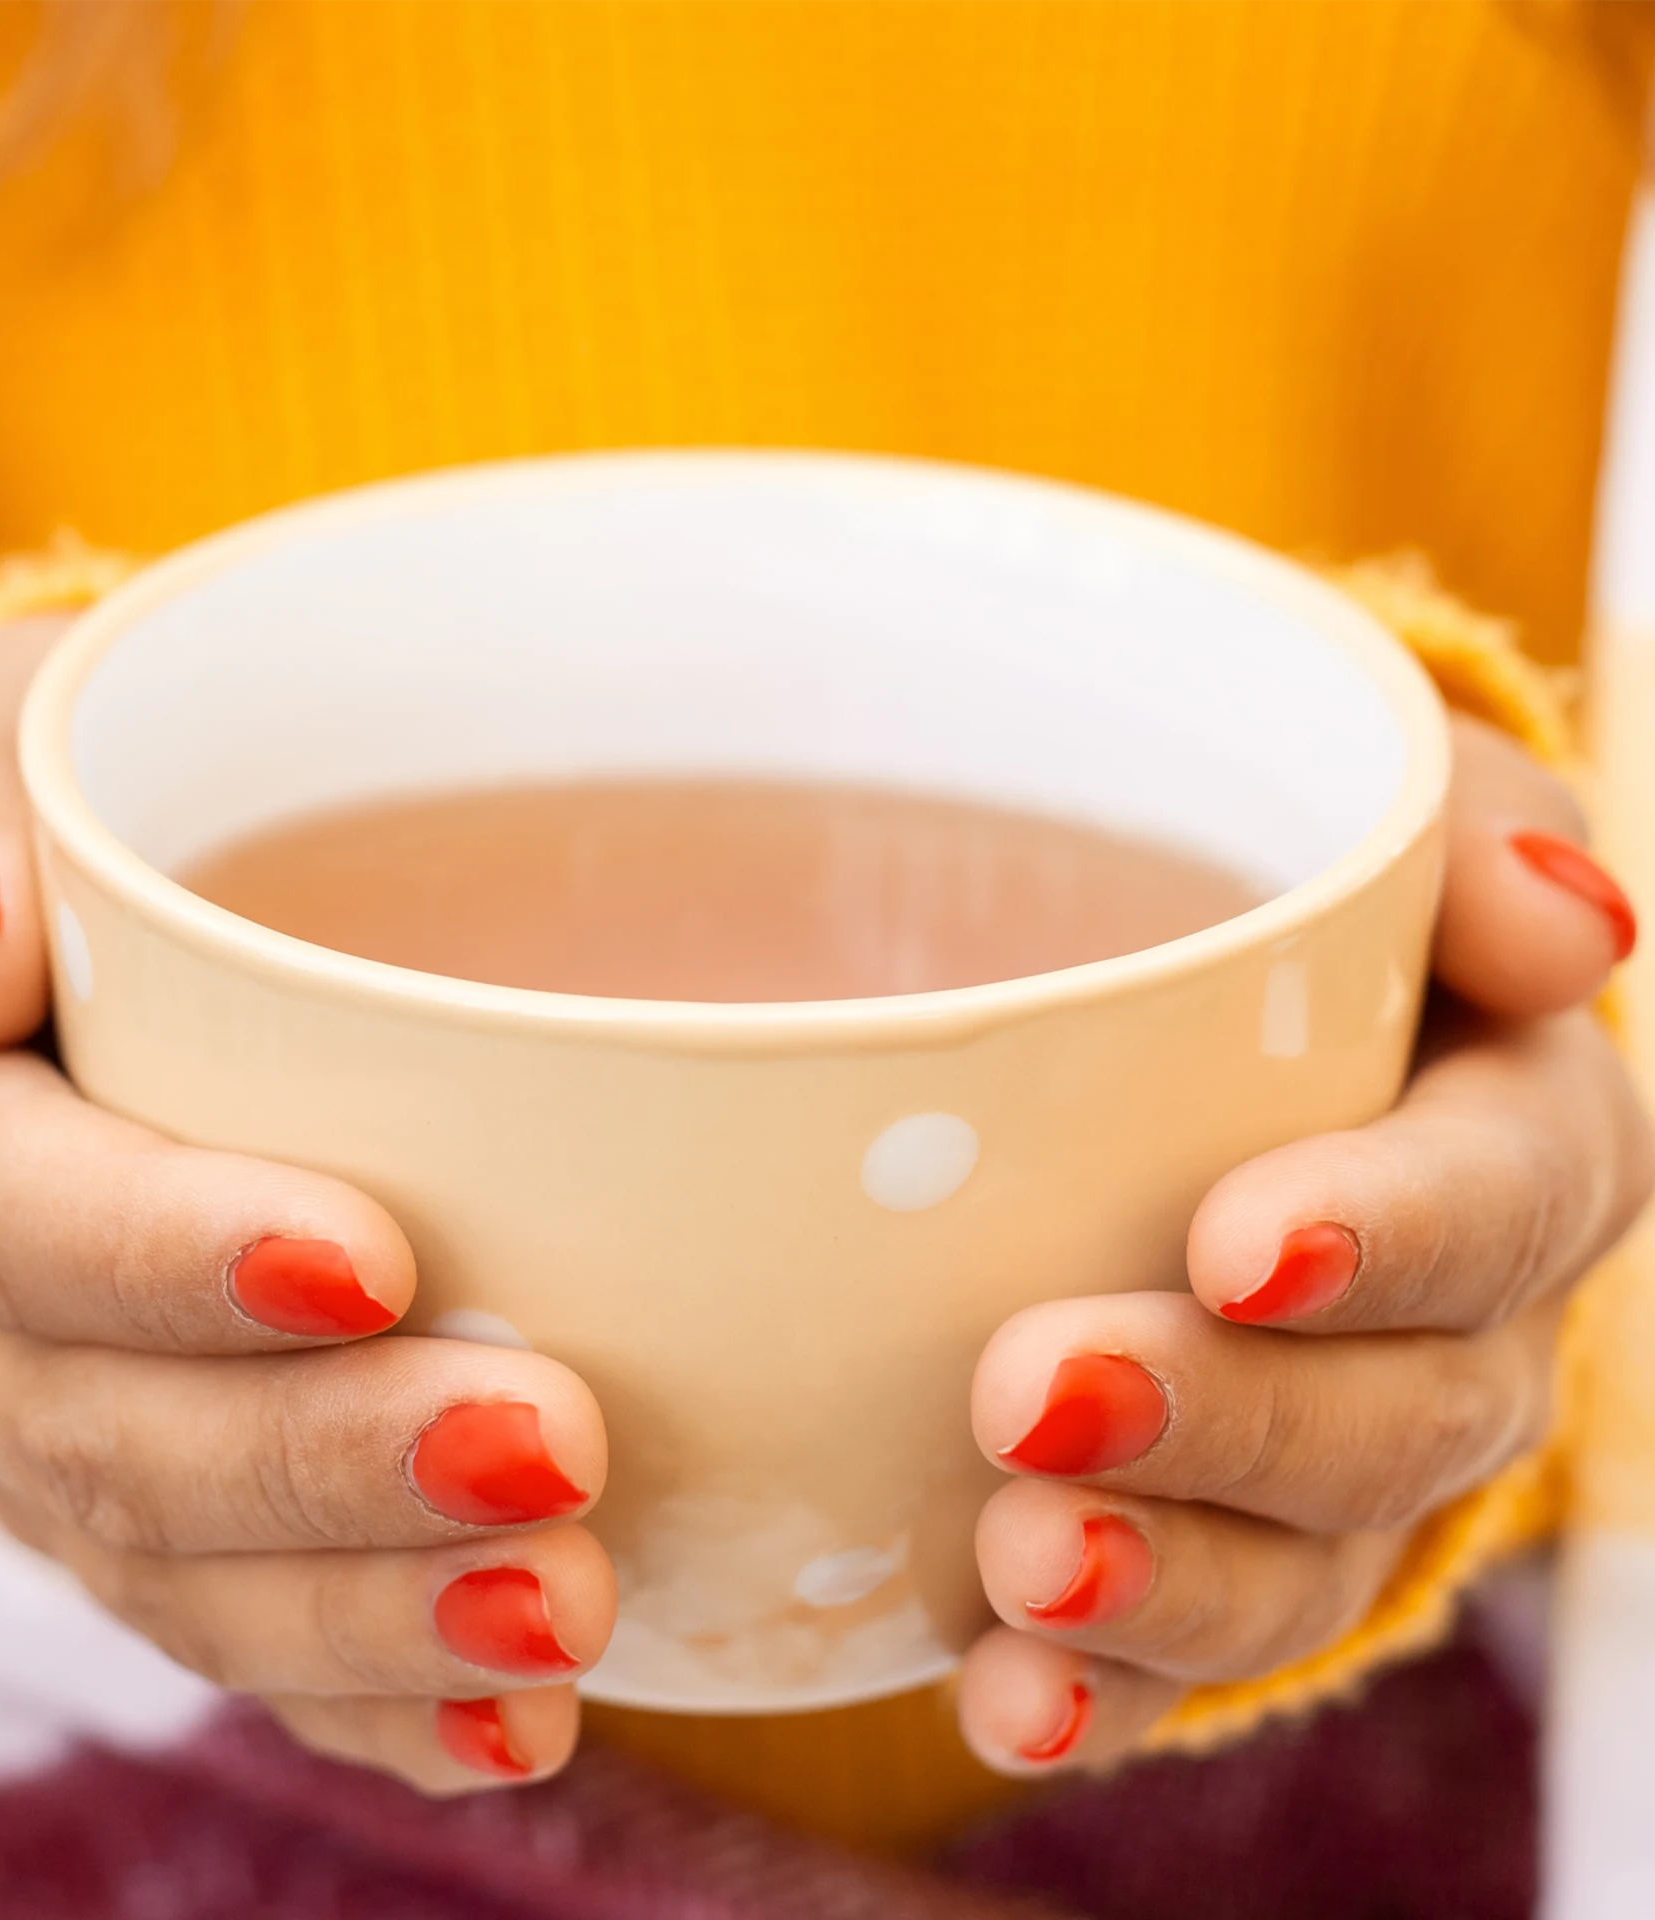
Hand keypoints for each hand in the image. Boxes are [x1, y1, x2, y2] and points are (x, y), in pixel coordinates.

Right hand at [0, 621, 616, 1793]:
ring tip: (564, 1614)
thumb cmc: (106, 805)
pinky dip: (378, 1697)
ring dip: (373, 1613)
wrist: (160, 932)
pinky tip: (514, 1724)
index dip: (158, 1252)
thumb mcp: (14, 729)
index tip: (371, 1253)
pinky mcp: (166, 1517)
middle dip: (323, 1461)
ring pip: (183, 1574)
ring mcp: (54, 1435)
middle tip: (550, 1453)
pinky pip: (252, 1641)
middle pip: (104, 1430)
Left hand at [958, 715, 1653, 1772]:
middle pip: (1398, 1415)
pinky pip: (1185, 1654)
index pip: (1507, 1192)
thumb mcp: (1349, 810)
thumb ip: (1462, 828)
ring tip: (1020, 1560)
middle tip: (1036, 1393)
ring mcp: (1329, 1458)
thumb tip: (1573, 927)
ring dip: (1167, 1583)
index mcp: (1498, 1131)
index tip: (1239, 1243)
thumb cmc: (1252, 900)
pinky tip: (1005, 1693)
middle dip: (1232, 1424)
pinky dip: (1102, 1690)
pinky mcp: (1207, 1541)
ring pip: (1300, 1566)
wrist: (1139, 1036)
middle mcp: (1441, 1323)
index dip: (1396, 1233)